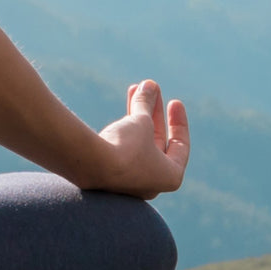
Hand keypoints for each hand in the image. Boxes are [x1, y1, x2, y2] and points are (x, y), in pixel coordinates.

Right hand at [91, 79, 188, 198]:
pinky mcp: (109, 175)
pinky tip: (126, 101)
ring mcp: (128, 181)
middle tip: (152, 89)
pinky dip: (124, 126)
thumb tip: (148, 86)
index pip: (180, 146)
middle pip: (156, 140)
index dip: (178, 122)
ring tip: (136, 88)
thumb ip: (146, 103)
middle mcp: (151, 183)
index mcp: (170, 176)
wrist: (91, 165)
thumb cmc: (127, 147)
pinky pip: (122, 147)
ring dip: (138, 113)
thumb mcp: (141, 121)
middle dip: (153, 112)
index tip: (174, 102)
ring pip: (137, 141)